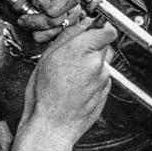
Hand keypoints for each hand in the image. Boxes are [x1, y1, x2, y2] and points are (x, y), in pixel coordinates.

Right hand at [20, 16, 118, 146]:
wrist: (53, 125)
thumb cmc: (45, 95)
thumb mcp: (47, 58)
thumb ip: (68, 37)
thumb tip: (82, 24)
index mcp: (81, 50)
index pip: (106, 30)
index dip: (101, 29)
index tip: (95, 29)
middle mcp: (96, 62)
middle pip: (105, 45)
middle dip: (94, 46)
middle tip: (76, 55)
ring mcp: (103, 77)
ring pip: (103, 62)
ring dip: (92, 64)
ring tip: (73, 75)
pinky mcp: (106, 90)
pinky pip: (102, 78)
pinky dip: (93, 79)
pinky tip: (77, 87)